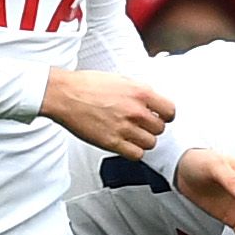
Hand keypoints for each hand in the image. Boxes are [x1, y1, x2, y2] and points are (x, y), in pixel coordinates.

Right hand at [41, 68, 171, 154]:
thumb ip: (138, 92)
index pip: (170, 111)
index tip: (161, 117)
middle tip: (142, 125)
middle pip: (160, 128)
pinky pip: (136, 155)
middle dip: (152, 127)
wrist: (64, 95)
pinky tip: (125, 143)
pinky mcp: (112, 142)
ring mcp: (124, 128)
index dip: (166, 115)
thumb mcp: (120, 79)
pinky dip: (133, 151)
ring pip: (150, 143)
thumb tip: (151, 101)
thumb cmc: (86, 85)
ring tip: (132, 134)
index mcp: (140, 92)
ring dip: (143, 140)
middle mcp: (135, 111)